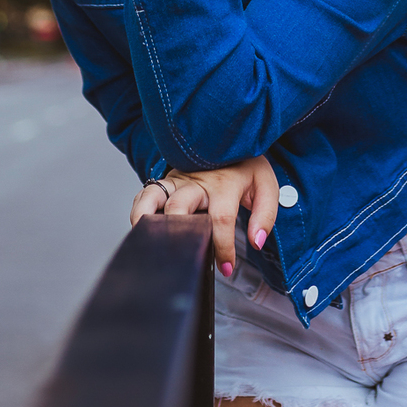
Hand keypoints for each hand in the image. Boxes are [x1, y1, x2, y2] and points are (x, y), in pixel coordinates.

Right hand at [129, 155, 279, 276]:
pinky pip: (147, 192)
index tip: (226, 268)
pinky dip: (140, 209)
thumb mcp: (266, 186)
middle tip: (183, 257)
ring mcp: (179, 178)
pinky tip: (142, 227)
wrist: (231, 138)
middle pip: (180, 206)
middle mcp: (198, 180)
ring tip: (148, 242)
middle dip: (179, 234)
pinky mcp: (167, 179)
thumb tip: (257, 241)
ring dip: (148, 219)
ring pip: (155, 196)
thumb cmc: (246, 166)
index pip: (221, 219)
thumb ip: (265, 215)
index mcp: (225, 183)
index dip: (223, 248)